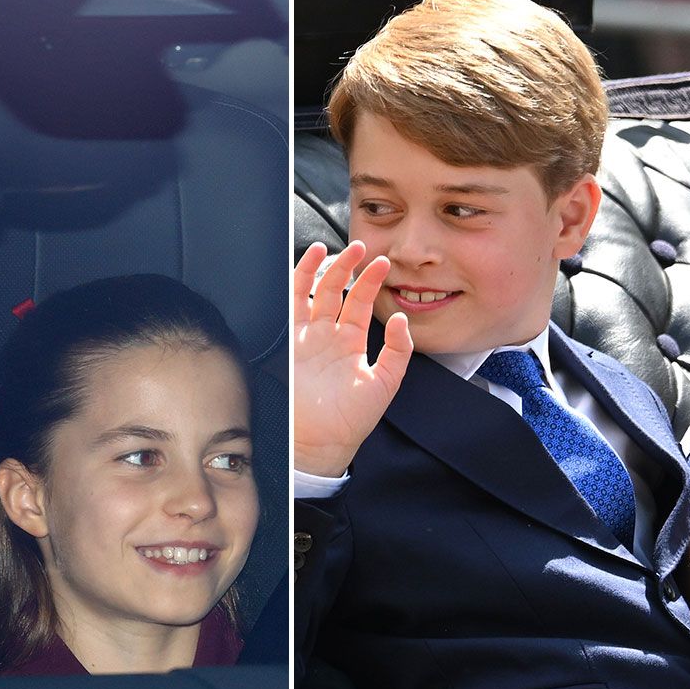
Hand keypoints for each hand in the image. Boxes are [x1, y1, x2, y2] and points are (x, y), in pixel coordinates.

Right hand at [293, 241, 412, 476]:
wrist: (319, 441)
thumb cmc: (351, 419)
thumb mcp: (385, 382)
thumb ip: (397, 350)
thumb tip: (400, 319)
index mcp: (351, 343)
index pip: (361, 303)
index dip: (371, 282)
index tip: (383, 263)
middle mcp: (328, 336)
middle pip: (338, 291)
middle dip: (349, 268)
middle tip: (360, 247)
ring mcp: (307, 336)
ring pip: (314, 293)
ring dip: (324, 269)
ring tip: (335, 248)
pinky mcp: (289, 341)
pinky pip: (293, 304)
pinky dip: (298, 281)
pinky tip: (311, 262)